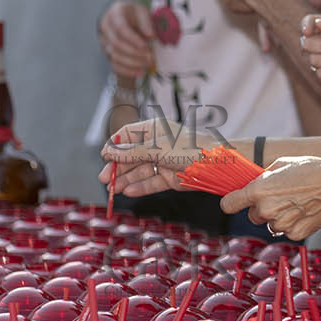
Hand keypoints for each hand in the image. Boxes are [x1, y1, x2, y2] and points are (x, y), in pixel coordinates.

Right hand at [98, 0, 156, 78]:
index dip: (133, 39)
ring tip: (148, 64)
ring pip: (114, 55)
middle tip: (150, 57)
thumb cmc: (135, 15)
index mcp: (115, 13)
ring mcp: (104, 41)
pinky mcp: (107, 53)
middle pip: (116, 43)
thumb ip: (146, 22)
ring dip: (133, 62)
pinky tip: (140, 72)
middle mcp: (106, 27)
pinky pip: (114, 65)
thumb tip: (150, 35)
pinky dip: (127, 70)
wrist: (125, 19)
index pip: (120, 28)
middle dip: (135, 52)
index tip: (146, 46)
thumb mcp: (143, 12)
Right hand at [98, 122, 215, 196]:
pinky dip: (140, 187)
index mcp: (154, 129)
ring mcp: (165, 161)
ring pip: (140, 171)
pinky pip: (152, 182)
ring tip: (112, 190)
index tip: (103, 156)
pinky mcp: (172, 177)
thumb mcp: (156, 149)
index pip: (128, 134)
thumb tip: (108, 152)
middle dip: (117, 167)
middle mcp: (158, 144)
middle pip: (132, 155)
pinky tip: (127, 192)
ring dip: (125, 179)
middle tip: (104, 179)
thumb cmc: (188, 148)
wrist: (217, 164)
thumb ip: (132, 152)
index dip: (114, 145)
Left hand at [220, 156, 320, 238]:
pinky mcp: (295, 234)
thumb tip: (252, 184)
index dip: (232, 202)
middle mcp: (266, 209)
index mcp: (258, 190)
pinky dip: (293, 224)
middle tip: (281, 197)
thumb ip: (262, 177)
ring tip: (297, 202)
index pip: (229, 204)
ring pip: (270, 224)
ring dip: (278, 216)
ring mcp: (281, 224)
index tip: (235, 202)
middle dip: (262, 208)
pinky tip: (305, 211)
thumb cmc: (310, 169)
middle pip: (252, 216)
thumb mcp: (281, 164)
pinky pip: (286, 231)